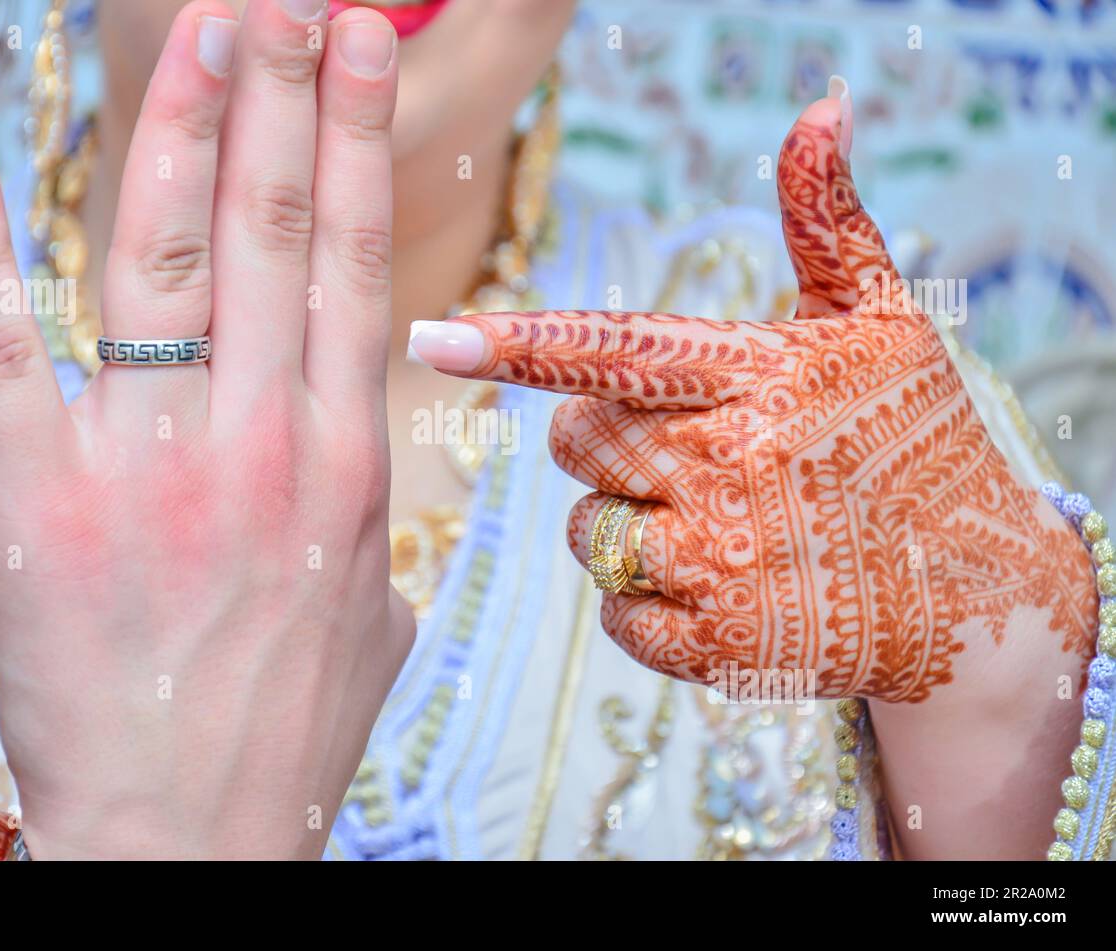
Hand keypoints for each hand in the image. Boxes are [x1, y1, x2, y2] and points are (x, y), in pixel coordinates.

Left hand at [0, 0, 411, 857]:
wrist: (193, 836)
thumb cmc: (288, 730)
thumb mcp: (375, 612)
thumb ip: (370, 520)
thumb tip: (364, 468)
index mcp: (348, 459)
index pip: (354, 263)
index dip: (355, 144)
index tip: (357, 53)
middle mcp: (263, 440)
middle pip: (269, 228)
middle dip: (279, 94)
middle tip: (285, 1)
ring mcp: (151, 464)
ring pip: (158, 259)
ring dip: (173, 131)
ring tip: (198, 33)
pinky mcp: (42, 501)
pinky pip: (7, 351)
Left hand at [410, 84, 1095, 703]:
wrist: (975, 596)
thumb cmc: (912, 441)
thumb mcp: (881, 323)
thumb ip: (828, 221)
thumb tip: (821, 108)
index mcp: (755, 375)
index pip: (615, 349)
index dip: (519, 342)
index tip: (433, 336)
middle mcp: (726, 463)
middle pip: (579, 441)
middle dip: (610, 443)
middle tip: (695, 454)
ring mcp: (719, 559)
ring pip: (588, 532)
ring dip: (630, 528)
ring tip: (719, 527)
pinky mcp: (716, 643)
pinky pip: (619, 616)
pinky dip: (650, 607)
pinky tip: (721, 591)